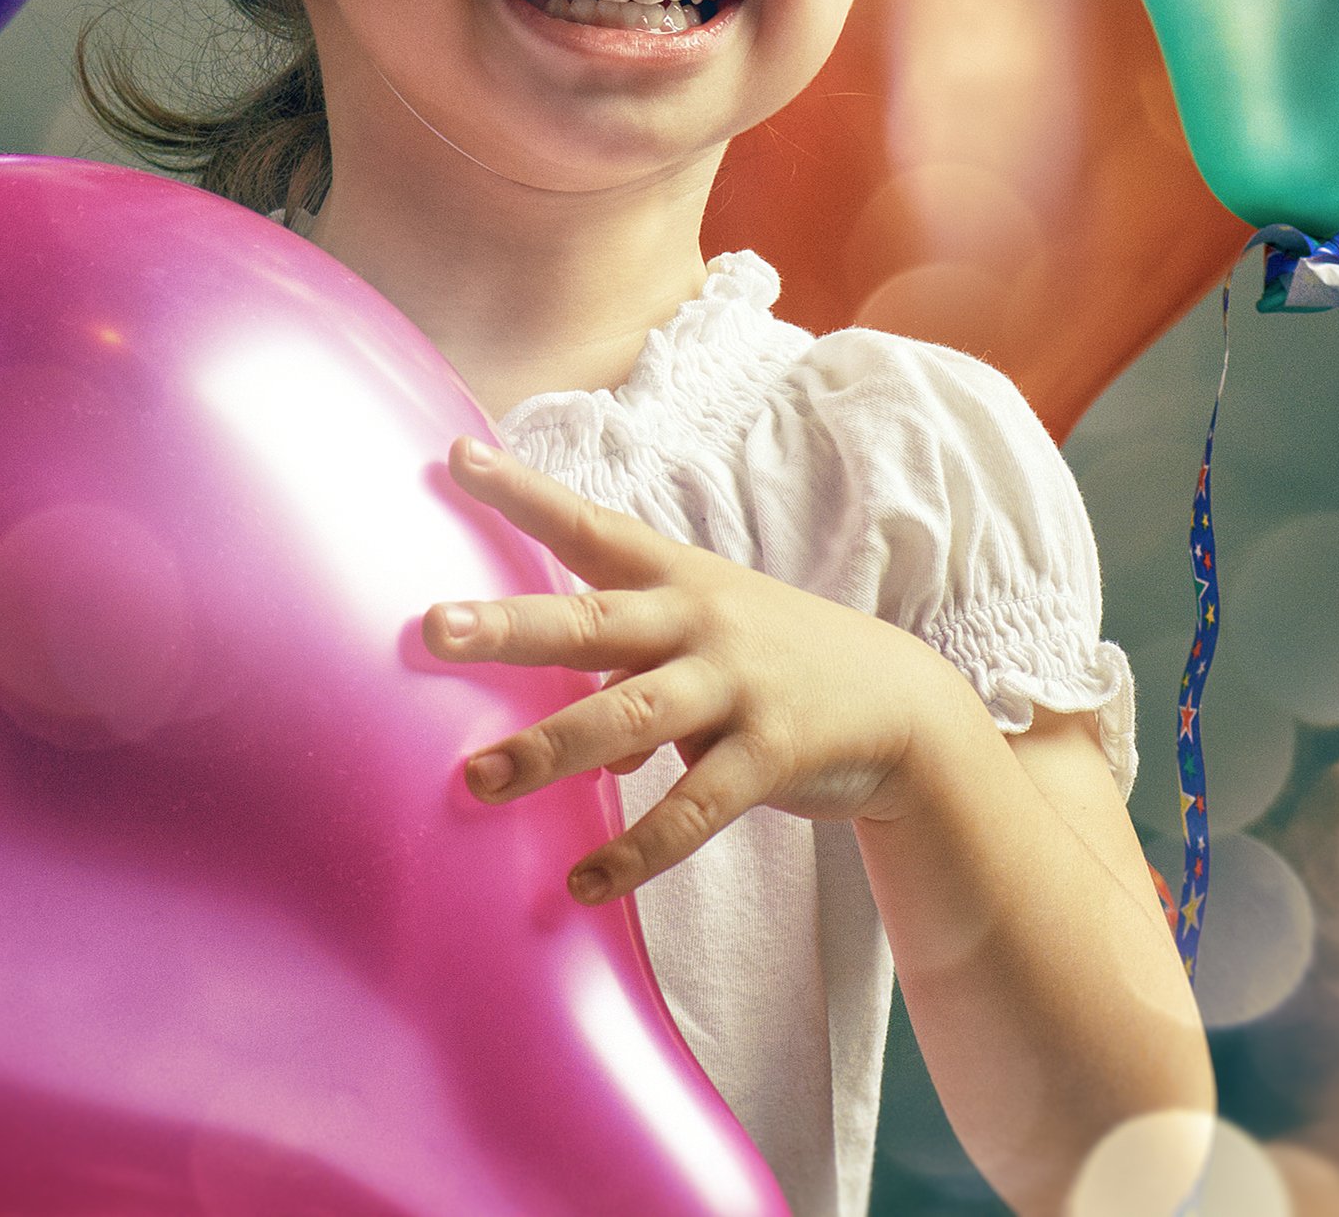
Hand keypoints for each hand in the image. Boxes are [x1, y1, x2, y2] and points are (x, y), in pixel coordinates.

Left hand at [420, 436, 988, 906]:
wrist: (903, 705)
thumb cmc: (775, 662)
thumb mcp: (706, 635)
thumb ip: (629, 669)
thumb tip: (570, 740)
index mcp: (678, 579)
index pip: (591, 526)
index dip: (525, 492)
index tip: (457, 455)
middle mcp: (701, 622)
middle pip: (593, 621)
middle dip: (513, 625)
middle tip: (435, 628)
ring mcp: (736, 686)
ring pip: (628, 718)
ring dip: (548, 751)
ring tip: (478, 781)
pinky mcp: (770, 753)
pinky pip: (691, 810)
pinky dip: (634, 850)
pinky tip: (582, 882)